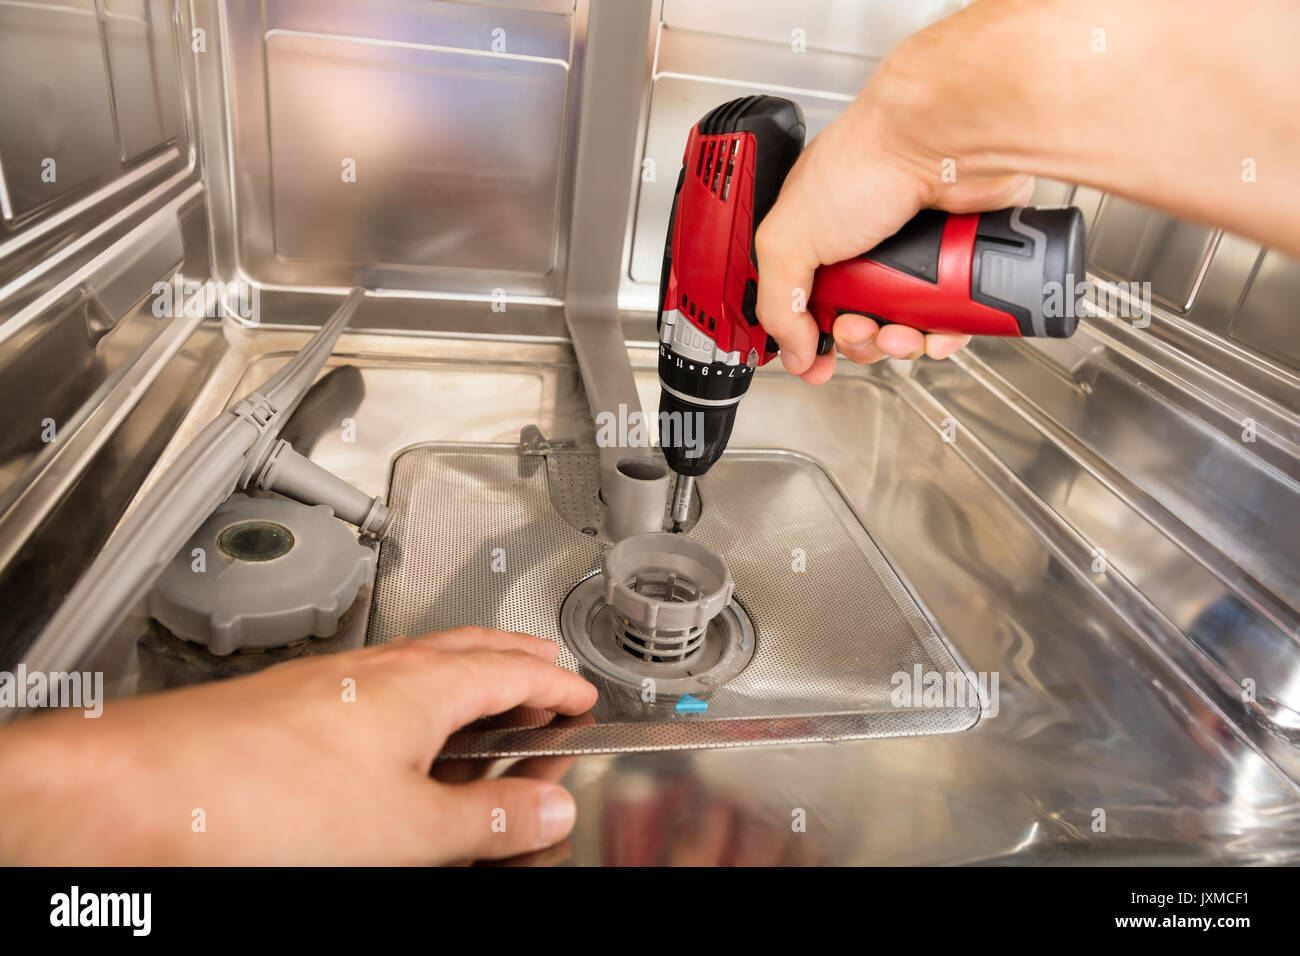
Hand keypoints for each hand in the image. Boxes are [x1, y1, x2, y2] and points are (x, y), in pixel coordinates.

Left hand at [0, 627, 597, 864]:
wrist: (144, 787)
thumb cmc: (260, 795)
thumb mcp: (405, 829)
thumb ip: (486, 819)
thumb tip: (545, 809)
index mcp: (426, 685)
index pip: (516, 670)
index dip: (559, 685)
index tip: (583, 696)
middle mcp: (383, 668)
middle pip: (473, 649)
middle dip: (519, 663)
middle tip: (548, 680)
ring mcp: (336, 681)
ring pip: (425, 666)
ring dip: (470, 679)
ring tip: (485, 705)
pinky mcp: (297, 703)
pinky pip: (383, 686)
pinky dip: (419, 701)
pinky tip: (398, 735)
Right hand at [754, 27, 1033, 383]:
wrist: (938, 142)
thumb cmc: (865, 161)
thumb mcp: (788, 238)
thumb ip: (777, 301)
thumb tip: (790, 351)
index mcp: (815, 237)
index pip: (804, 304)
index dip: (807, 337)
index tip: (811, 360)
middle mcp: (863, 247)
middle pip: (856, 325)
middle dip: (857, 342)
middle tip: (858, 329)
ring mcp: (913, 256)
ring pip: (904, 329)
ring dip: (899, 344)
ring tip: (899, 331)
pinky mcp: (956, 263)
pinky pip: (950, 320)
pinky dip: (942, 335)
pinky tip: (934, 329)